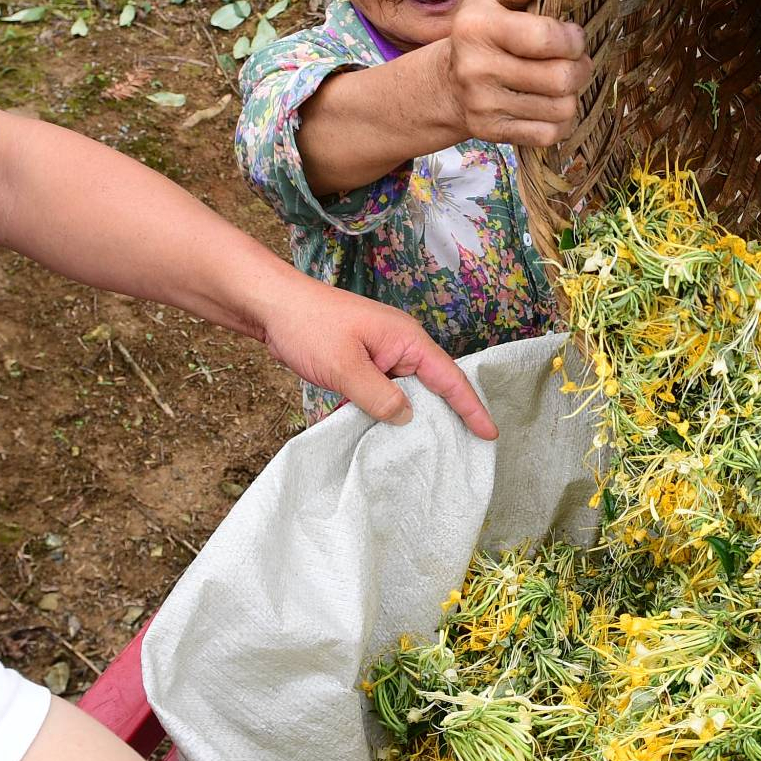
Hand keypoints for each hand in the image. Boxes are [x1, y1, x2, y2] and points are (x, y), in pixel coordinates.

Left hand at [258, 278, 497, 439]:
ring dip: (406, 419)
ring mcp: (380, 355)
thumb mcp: (345, 366)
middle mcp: (400, 346)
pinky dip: (380, 413)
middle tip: (459, 454)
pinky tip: (377, 436)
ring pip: (404, 394)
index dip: (472, 407)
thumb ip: (378, 396)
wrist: (271, 306)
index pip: (449, 377)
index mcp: (407, 340)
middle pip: (431, 388)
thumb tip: (406, 419)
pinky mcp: (361, 363)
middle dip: (444, 418)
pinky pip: (381, 393)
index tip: (490, 433)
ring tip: (420, 454)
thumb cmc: (309, 326)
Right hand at [433, 0, 589, 149]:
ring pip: (560, 108)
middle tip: (576, 62)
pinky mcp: (490, 131)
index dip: (573, 39)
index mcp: (478, 27)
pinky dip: (558, 122)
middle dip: (580, 68)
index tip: (574, 37)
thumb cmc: (484, 32)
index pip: (545, 38)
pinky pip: (548, 134)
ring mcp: (482, 104)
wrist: (448, 83)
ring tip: (561, 82)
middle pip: (560, 78)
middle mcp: (475, 68)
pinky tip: (548, 105)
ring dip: (571, 95)